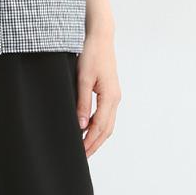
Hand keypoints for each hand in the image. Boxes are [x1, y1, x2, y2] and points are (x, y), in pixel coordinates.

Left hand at [75, 29, 119, 157]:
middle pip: (106, 129)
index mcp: (110, 97)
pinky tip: (88, 129)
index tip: (80, 153)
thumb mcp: (83, 79)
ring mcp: (114, 96)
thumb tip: (81, 125)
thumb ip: (82, 103)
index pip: (99, 127)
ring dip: (97, 137)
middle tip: (82, 157)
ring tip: (85, 147)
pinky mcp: (110, 92)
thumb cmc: (92, 54)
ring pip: (107, 124)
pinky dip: (98, 127)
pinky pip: (106, 115)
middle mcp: (115, 99)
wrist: (100, 38)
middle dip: (94, 144)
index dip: (89, 142)